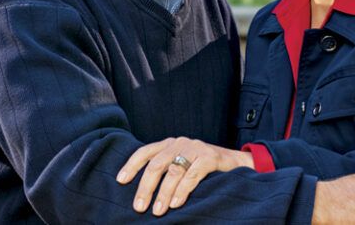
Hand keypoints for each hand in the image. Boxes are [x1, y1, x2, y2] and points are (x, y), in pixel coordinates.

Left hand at [116, 137, 253, 216]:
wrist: (235, 163)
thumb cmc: (202, 167)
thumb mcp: (181, 164)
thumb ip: (165, 170)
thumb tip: (141, 193)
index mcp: (169, 144)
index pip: (145, 152)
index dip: (132, 165)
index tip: (120, 180)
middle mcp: (180, 143)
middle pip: (157, 164)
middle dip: (146, 187)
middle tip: (139, 207)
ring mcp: (195, 149)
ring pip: (174, 171)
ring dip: (163, 193)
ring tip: (157, 211)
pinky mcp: (210, 157)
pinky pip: (192, 175)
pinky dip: (182, 190)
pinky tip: (175, 203)